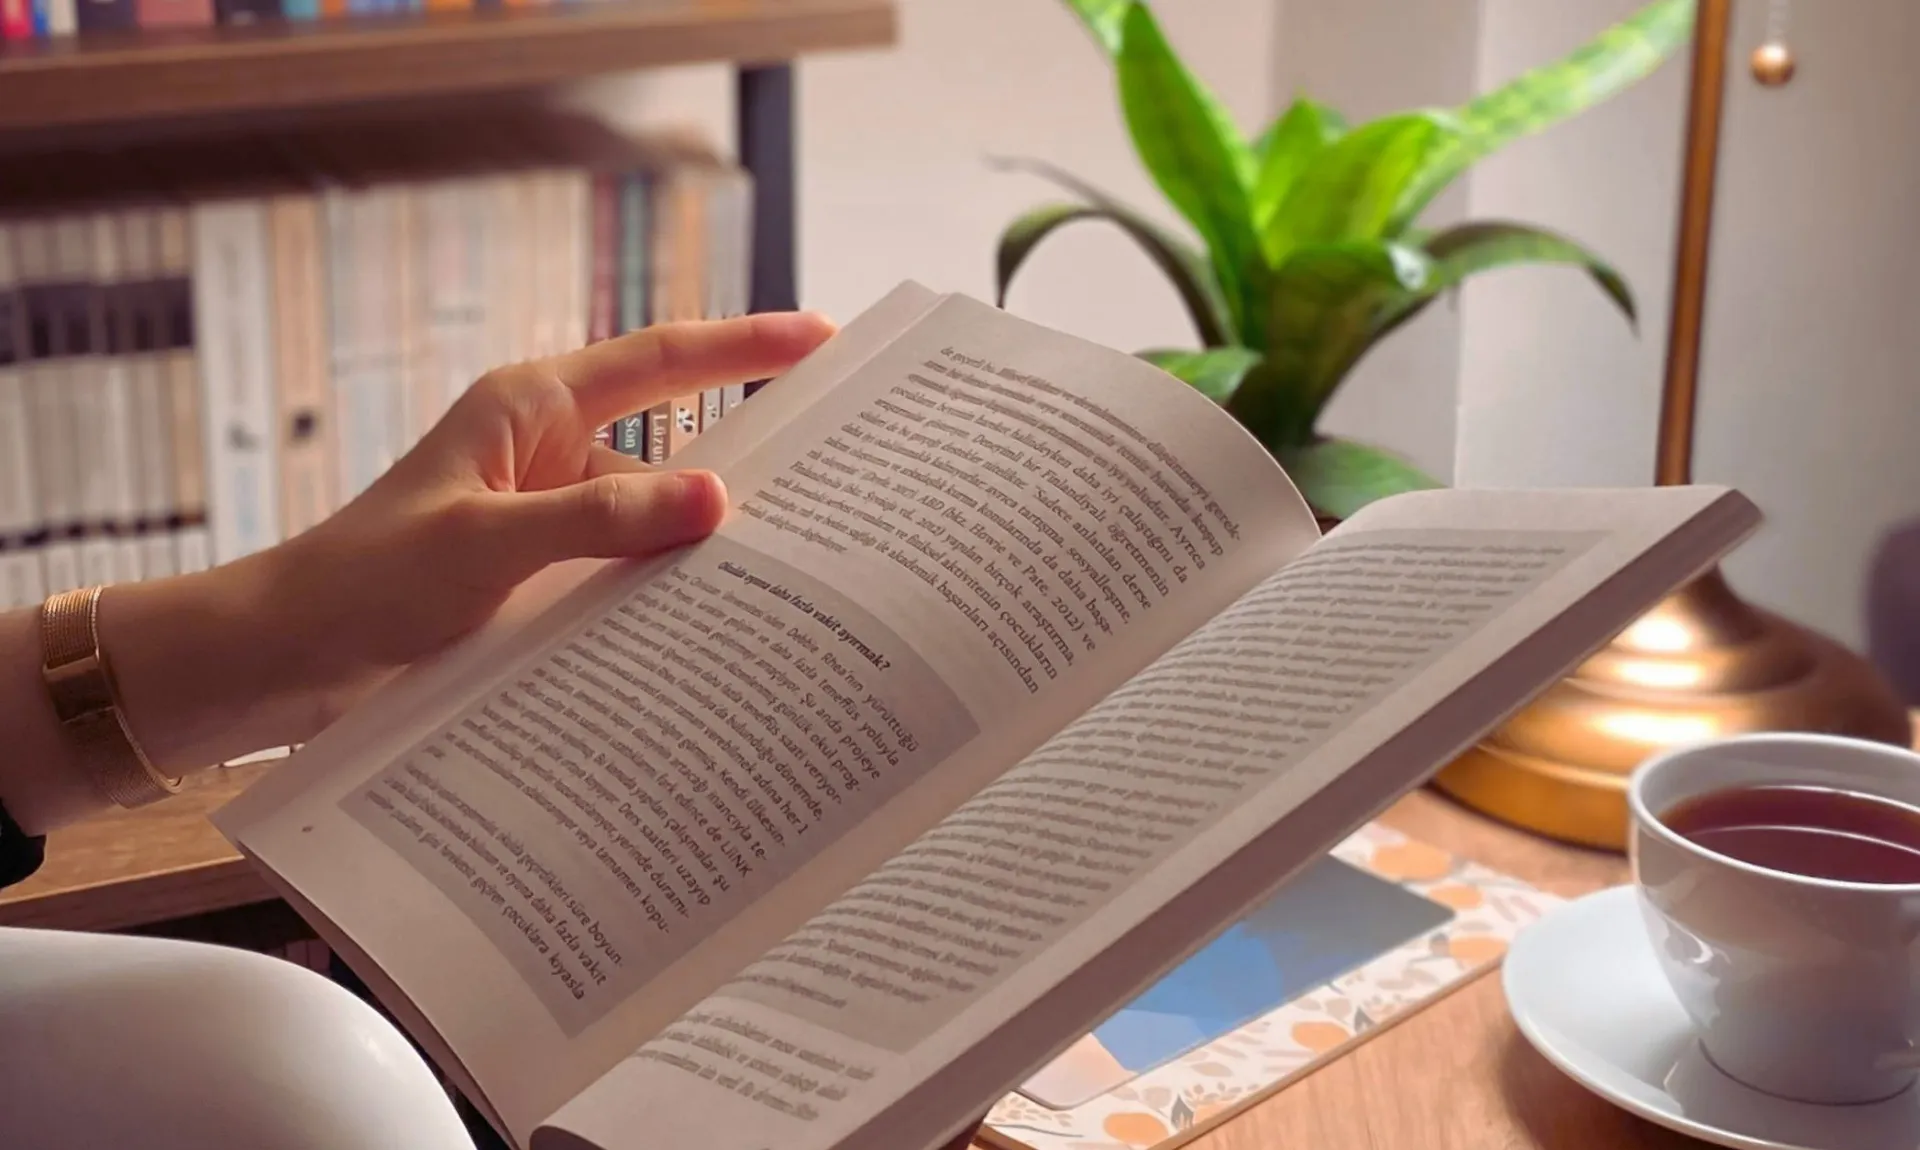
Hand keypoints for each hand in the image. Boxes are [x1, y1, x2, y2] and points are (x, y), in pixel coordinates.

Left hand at [269, 311, 835, 702]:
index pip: (661, 360)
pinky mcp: (541, 579)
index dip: (745, 345)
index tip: (823, 337)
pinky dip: (663, 599)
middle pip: (673, 446)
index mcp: (531, 408)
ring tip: (790, 582)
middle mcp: (548, 454)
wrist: (283, 663)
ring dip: (702, 553)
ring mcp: (547, 519)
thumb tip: (714, 501)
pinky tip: (712, 634)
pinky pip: (624, 576)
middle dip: (748, 463)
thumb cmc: (364, 583)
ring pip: (653, 524)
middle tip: (840, 481)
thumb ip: (598, 519)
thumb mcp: (485, 544)